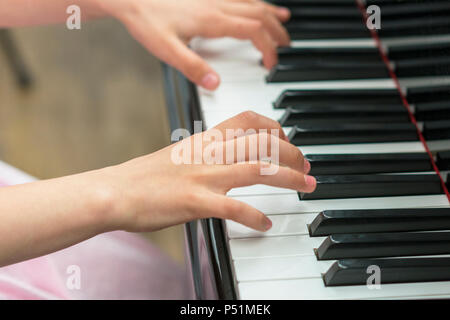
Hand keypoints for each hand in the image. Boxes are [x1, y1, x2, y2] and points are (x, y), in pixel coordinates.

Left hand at [94, 0, 290, 89]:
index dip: (268, 48)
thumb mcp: (167, 50)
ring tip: (284, 20)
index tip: (272, 64)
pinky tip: (254, 4)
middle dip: (276, 31)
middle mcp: (217, 5)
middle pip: (259, 15)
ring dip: (271, 13)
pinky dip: (254, 2)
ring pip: (252, 2)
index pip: (253, 32)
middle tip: (287, 45)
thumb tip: (215, 84)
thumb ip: (192, 67)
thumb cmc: (147, 20)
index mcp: (213, 20)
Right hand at [101, 112, 315, 232]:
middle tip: (307, 166)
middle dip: (293, 153)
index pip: (247, 120)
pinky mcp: (195, 202)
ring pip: (258, 169)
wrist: (115, 191)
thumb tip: (225, 158)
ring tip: (308, 186)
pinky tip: (266, 225)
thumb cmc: (143, 176)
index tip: (287, 138)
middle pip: (263, 143)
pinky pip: (234, 207)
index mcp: (204, 140)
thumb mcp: (178, 155)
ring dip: (289, 177)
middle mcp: (209, 154)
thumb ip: (204, 154)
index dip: (274, 126)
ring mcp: (204, 177)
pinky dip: (255, 217)